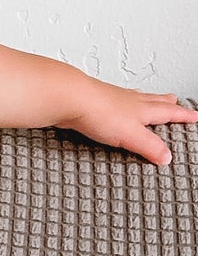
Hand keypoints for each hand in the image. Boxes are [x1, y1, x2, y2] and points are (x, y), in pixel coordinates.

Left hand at [68, 82, 197, 168]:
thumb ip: (149, 146)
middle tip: (174, 99)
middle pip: (153, 100)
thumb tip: (167, 156)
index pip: (168, 112)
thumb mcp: (131, 134)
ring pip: (135, 98)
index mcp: (142, 109)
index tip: (195, 116)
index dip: (182, 115)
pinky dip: (122, 103)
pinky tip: (115, 104)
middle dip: (166, 102)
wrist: (70, 98)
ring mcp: (112, 100)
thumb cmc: (99, 111)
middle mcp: (130, 101)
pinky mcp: (95, 103)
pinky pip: (115, 102)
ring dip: (146, 99)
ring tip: (150, 98)